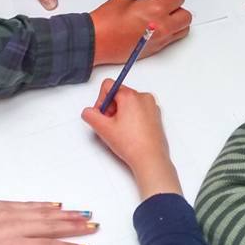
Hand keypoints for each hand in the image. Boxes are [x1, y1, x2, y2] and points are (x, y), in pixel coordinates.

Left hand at [0, 201, 96, 244]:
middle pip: (50, 226)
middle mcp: (13, 226)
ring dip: (65, 214)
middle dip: (74, 226)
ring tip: (83, 213)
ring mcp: (9, 213)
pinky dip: (45, 204)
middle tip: (93, 225)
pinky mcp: (2, 206)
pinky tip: (57, 205)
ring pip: (43, 213)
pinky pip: (29, 204)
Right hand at [82, 80, 181, 199]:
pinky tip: (131, 132)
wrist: (151, 159)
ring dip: (122, 113)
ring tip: (122, 131)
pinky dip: (133, 117)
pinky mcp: (156, 115)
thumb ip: (91, 115)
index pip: (108, 85)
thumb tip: (89, 112)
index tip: (103, 115)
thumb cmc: (133, 144)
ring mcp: (152, 106)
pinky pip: (139, 109)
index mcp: (130, 96)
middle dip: (111, 108)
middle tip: (111, 125)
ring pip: (129, 102)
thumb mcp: (104, 129)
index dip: (101, 100)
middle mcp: (143, 97)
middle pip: (119, 94)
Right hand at [90, 0, 191, 64]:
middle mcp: (163, 26)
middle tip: (162, 5)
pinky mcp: (156, 49)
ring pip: (183, 29)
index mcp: (157, 10)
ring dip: (176, 21)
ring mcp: (161, 39)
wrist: (97, 41)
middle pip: (185, 15)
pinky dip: (169, 31)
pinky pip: (172, 39)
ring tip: (160, 17)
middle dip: (176, 8)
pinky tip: (154, 26)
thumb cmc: (108, 19)